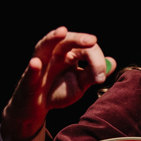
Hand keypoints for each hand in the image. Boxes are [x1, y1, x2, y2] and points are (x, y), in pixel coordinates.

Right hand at [0, 27, 114, 140]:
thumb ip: (93, 74)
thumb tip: (112, 62)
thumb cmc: (58, 91)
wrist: (37, 108)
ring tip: (62, 32)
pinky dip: (33, 68)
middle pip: (66, 41)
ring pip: (44, 46)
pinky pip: (30, 73)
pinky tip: (36, 63)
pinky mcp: (29, 80)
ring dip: (52, 38)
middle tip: (92, 41)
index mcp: (68, 54)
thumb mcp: (79, 85)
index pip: (85, 49)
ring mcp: (39, 65)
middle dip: (78, 39)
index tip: (101, 76)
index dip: (96, 59)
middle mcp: (53, 55)